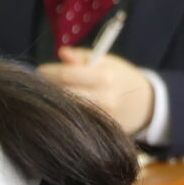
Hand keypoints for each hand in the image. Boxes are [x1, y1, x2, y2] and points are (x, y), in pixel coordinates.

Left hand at [39, 47, 154, 134]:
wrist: (143, 104)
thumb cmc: (119, 77)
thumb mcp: (106, 60)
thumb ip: (81, 56)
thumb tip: (61, 53)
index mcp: (104, 77)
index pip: (66, 75)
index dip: (48, 72)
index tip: (40, 70)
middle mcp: (102, 99)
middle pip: (63, 94)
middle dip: (48, 88)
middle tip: (41, 83)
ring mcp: (100, 118)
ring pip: (66, 110)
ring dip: (54, 102)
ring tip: (50, 95)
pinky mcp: (98, 132)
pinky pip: (74, 122)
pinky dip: (64, 114)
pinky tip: (61, 109)